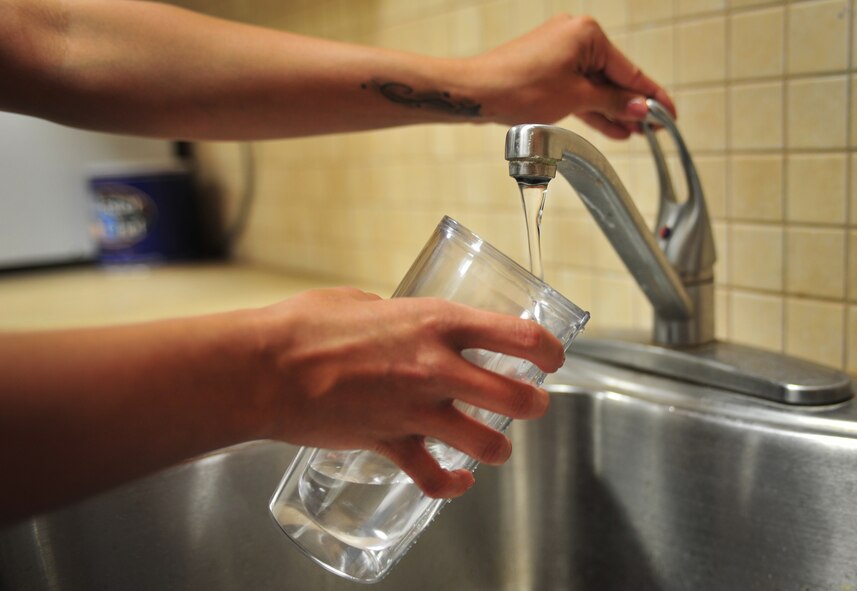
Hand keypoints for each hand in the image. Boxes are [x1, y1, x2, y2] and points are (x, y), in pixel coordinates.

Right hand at [249, 287, 564, 497]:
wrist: (263, 369)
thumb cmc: (305, 326)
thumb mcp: (363, 302)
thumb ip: (395, 313)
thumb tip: (401, 321)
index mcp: (435, 323)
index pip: (517, 335)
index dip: (548, 349)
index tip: (552, 355)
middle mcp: (436, 368)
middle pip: (518, 396)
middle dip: (536, 401)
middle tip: (533, 399)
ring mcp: (416, 410)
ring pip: (488, 442)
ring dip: (500, 446)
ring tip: (497, 442)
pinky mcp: (390, 443)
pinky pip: (434, 478)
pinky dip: (450, 485)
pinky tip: (456, 480)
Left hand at [467, 14, 676, 138]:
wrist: (476, 93)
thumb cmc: (518, 88)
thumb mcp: (576, 98)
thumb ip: (612, 103)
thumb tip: (639, 108)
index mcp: (587, 34)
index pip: (629, 71)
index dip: (651, 95)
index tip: (669, 114)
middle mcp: (575, 36)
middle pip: (613, 77)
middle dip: (631, 106)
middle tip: (653, 129)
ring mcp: (560, 52)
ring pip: (595, 85)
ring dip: (612, 109)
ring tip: (633, 133)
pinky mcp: (547, 68)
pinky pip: (578, 88)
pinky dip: (592, 106)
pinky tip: (609, 126)